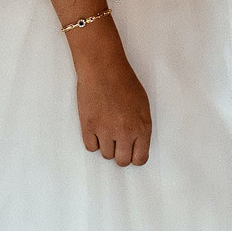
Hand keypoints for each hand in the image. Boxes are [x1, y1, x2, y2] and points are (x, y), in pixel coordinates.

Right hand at [71, 28, 149, 166]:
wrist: (103, 69)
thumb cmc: (124, 82)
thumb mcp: (142, 105)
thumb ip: (140, 127)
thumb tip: (135, 143)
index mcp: (142, 127)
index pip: (140, 158)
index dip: (134, 157)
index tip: (130, 152)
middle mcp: (125, 133)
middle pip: (122, 161)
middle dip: (120, 154)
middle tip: (117, 142)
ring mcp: (106, 131)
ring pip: (106, 155)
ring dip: (106, 146)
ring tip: (106, 129)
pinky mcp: (89, 127)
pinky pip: (91, 148)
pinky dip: (93, 141)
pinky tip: (95, 129)